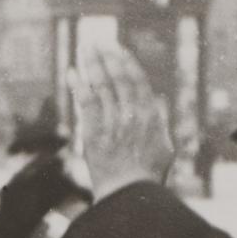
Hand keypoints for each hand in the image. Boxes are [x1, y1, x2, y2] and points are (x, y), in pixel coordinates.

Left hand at [70, 34, 174, 199]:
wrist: (129, 196)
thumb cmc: (148, 176)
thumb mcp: (165, 146)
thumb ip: (160, 120)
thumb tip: (157, 98)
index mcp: (150, 115)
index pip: (136, 80)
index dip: (125, 61)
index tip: (117, 48)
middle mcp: (131, 114)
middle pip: (116, 77)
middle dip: (106, 56)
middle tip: (96, 41)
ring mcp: (112, 123)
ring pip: (100, 85)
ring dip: (91, 64)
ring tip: (83, 47)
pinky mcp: (94, 134)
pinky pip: (85, 103)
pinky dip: (78, 85)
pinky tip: (72, 71)